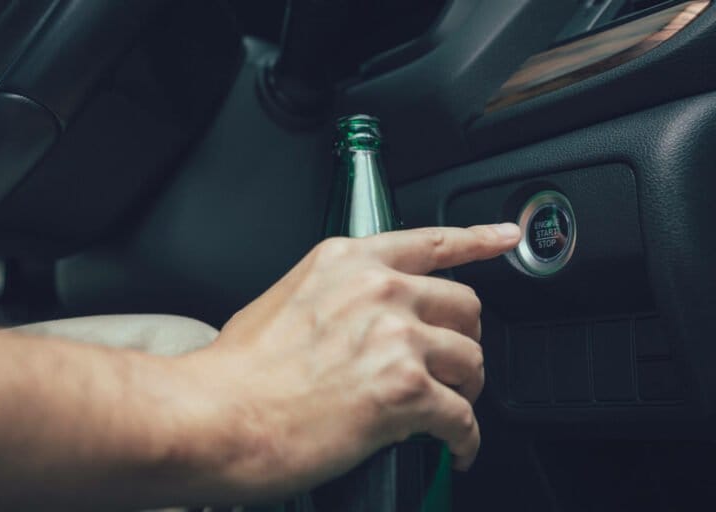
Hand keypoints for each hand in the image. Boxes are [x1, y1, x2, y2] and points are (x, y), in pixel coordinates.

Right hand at [175, 224, 520, 501]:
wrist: (215, 416)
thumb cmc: (237, 371)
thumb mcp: (285, 300)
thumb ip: (337, 296)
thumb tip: (365, 320)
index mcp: (348, 261)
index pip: (432, 241)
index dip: (479, 239)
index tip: (506, 237)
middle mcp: (379, 289)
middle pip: (464, 307)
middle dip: (462, 340)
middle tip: (448, 365)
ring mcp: (395, 336)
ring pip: (472, 360)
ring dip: (464, 389)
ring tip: (445, 408)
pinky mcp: (405, 390)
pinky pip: (463, 417)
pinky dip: (465, 438)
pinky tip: (453, 448)